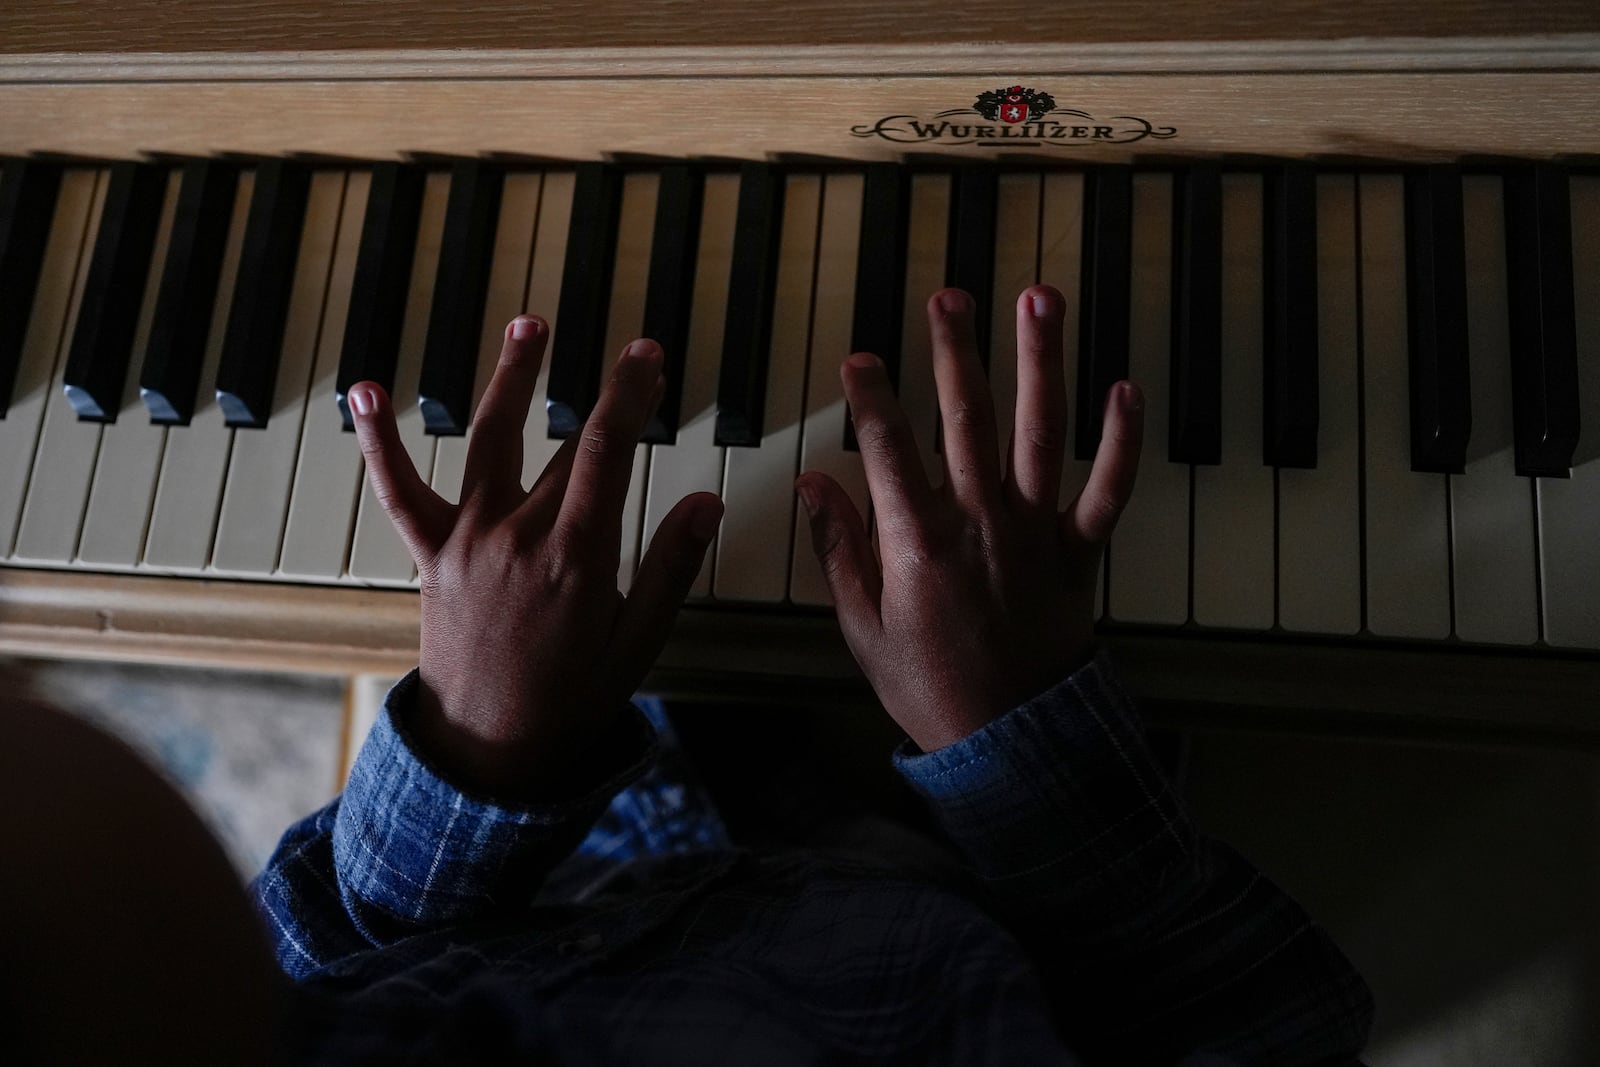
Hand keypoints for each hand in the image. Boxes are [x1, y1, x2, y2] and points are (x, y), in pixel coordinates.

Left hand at [348, 317, 722, 798]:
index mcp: (577, 559)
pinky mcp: (432, 554)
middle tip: (636, 357)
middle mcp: (518, 537)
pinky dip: (379, 441)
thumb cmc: (569, 702)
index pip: (608, 453)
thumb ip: (670, 571)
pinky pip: (400, 490)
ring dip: (511, 379)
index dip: (630, 396)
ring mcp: (469, 541)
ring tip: (530, 324)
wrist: (486, 751)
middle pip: (566, 447)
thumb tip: (702, 505)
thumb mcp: (638, 645)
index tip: (649, 357)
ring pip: (490, 442)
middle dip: (608, 396)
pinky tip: (366, 391)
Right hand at [796, 286, 1142, 752]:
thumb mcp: (862, 628)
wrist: (1011, 742)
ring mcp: (1036, 532)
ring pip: (1040, 431)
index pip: (887, 450)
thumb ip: (839, 550)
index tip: (857, 357)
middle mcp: (981, 523)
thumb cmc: (931, 689)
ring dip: (1039, 361)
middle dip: (955, 351)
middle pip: (968, 419)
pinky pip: (1107, 490)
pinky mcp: (1078, 552)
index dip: (870, 398)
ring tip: (1039, 300)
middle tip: (948, 297)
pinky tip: (1127, 388)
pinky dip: (1122, 442)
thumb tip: (814, 485)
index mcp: (919, 543)